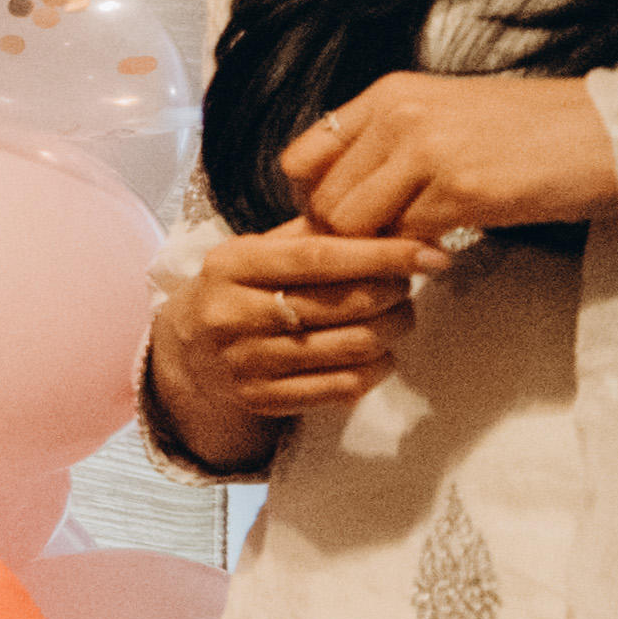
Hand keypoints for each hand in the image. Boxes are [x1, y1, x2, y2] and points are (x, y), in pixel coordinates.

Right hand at [146, 222, 452, 459]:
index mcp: (231, 266)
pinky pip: (344, 386)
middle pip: (343, 305)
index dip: (381, 255)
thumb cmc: (240, 291)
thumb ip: (315, 234)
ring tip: (396, 316)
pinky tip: (378, 353)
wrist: (187, 353)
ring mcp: (246, 362)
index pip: (319, 257)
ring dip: (392, 330)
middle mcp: (232, 315)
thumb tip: (394, 219)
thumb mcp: (258, 252)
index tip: (430, 254)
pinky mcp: (263, 399)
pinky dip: (376, 368)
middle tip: (406, 285)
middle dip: (394, 293)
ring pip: (352, 346)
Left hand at [285, 70, 617, 243]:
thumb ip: (384, 146)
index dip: (310, 201)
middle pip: (322, 200)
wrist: (608, 134)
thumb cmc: (528, 132)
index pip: (299, 159)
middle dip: (344, 236)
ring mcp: (428, 150)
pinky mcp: (461, 189)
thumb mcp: (441, 116)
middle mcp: (398, 116)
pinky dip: (415, 257)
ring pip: (353, 225)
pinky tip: (443, 251)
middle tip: (381, 248)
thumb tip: (331, 200)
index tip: (339, 223)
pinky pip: (404, 239)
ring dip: (377, 249)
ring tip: (413, 249)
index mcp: (387, 95)